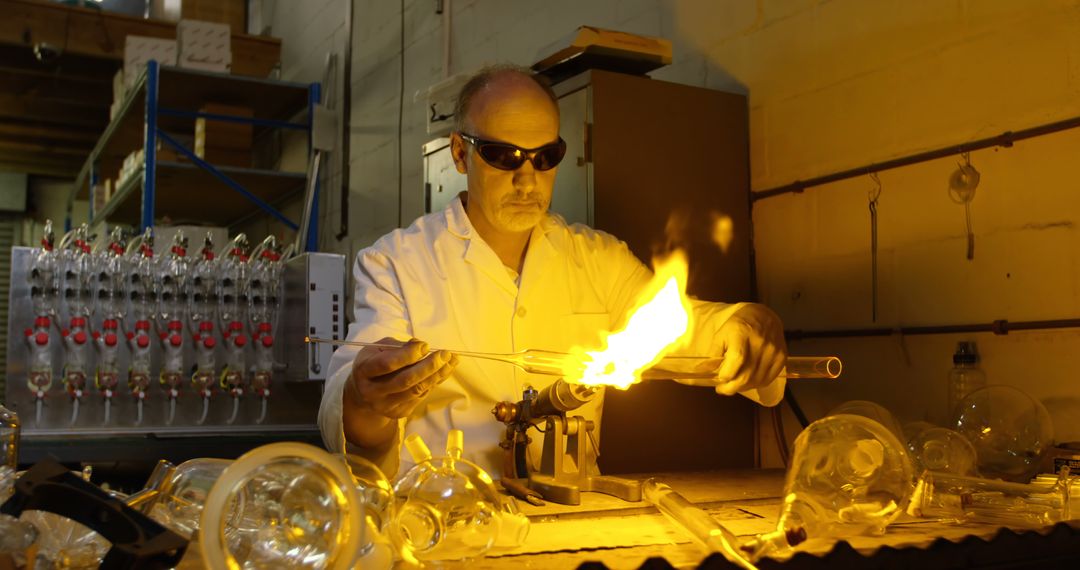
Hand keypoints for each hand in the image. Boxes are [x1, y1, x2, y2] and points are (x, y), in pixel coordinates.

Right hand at [341, 337, 457, 447]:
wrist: (362, 394)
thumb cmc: (372, 364)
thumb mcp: (377, 349)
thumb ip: (397, 346)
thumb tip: (420, 345)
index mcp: (364, 371)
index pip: (387, 364)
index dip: (408, 355)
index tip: (425, 346)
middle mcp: (372, 392)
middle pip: (405, 380)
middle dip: (428, 366)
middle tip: (445, 354)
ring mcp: (386, 405)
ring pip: (416, 391)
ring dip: (437, 375)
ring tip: (451, 361)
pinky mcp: (399, 412)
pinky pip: (420, 396)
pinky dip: (434, 382)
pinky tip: (444, 371)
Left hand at [711, 304, 786, 395]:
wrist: (763, 317)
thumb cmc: (738, 326)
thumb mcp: (720, 335)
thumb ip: (713, 354)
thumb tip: (704, 373)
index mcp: (742, 334)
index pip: (736, 361)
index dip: (725, 376)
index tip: (718, 381)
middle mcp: (760, 343)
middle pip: (746, 376)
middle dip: (731, 388)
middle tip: (723, 389)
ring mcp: (773, 352)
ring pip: (756, 381)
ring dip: (742, 387)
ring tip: (734, 384)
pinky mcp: (781, 358)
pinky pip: (767, 380)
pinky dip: (755, 384)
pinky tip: (748, 381)